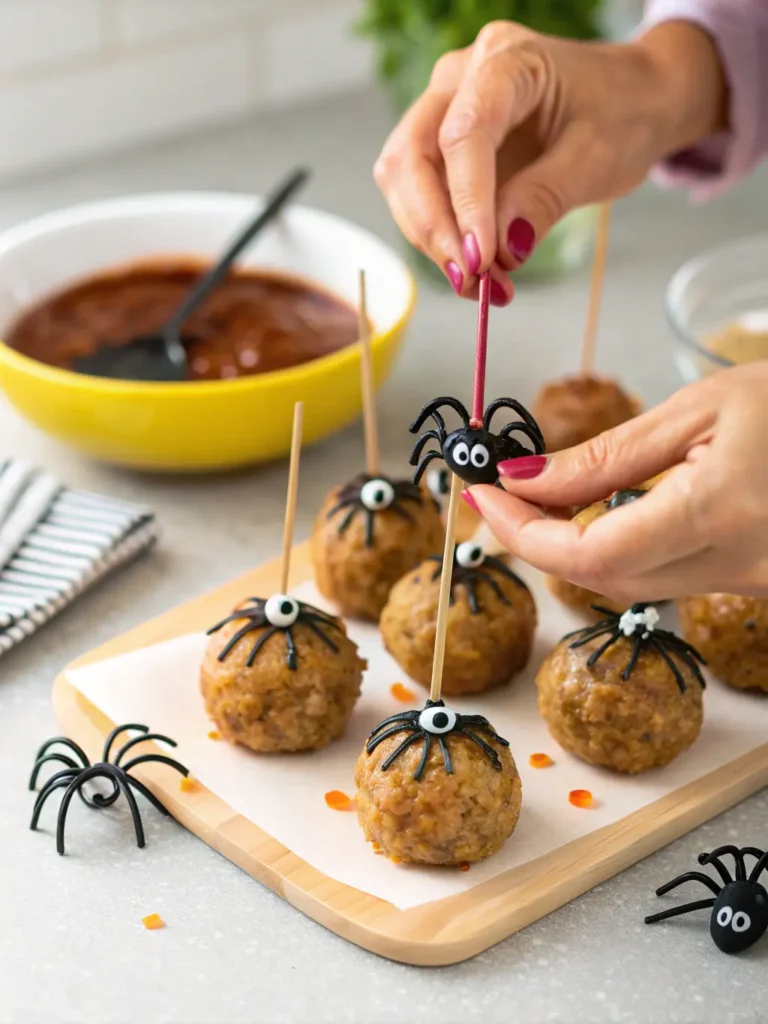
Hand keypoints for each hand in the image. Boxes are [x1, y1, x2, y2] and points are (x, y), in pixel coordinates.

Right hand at [374, 20, 726, 298]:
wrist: (633, 97)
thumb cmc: (622, 113)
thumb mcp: (597, 159)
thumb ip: (544, 200)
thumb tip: (501, 251)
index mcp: (508, 60)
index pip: (464, 133)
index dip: (466, 201)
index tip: (481, 258)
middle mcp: (460, 77)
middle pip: (412, 155)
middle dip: (435, 227)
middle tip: (470, 280)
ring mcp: (443, 109)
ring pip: (404, 181)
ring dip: (433, 240)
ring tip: (480, 285)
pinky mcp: (441, 146)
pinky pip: (420, 196)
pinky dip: (443, 239)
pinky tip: (478, 269)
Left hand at [466, 365, 767, 600]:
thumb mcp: (699, 408)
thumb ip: (608, 456)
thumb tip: (525, 480)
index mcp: (721, 511)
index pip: (589, 554)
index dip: (522, 532)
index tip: (481, 493)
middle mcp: (737, 564)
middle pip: (601, 579)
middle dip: (534, 542)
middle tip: (498, 494)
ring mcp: (747, 583)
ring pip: (629, 586)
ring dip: (569, 549)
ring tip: (535, 499)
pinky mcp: (748, 583)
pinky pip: (662, 580)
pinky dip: (613, 552)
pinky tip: (592, 515)